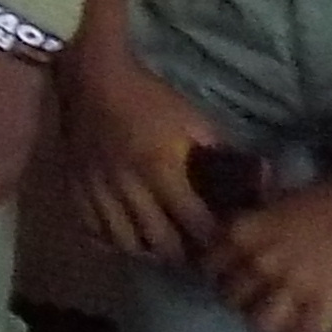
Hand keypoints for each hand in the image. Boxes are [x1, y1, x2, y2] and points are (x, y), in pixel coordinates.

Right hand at [63, 37, 221, 269]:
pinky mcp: (75, 188)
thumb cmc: (148, 97)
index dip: (213, 240)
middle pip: (159, 242)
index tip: (225, 245)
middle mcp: (128, 187)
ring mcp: (97, 190)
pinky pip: (91, 230)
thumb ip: (221, 153)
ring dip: (147, 252)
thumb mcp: (193, 119)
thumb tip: (256, 178)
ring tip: (163, 250)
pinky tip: (125, 239)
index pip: (195, 222)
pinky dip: (111, 241)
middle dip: (183, 255)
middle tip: (196, 254)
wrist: (92, 77)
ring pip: (124, 243)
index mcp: (161, 168)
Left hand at [207, 175, 331, 331]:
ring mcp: (291, 285)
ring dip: (274, 325)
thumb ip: (259, 224)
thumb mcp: (280, 202)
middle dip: (246, 302)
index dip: (222, 274)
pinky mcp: (326, 304)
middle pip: (231, 300)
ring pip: (261, 325)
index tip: (236, 277)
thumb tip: (246, 239)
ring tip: (289, 320)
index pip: (209, 265)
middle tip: (265, 301)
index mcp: (244, 232)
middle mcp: (260, 261)